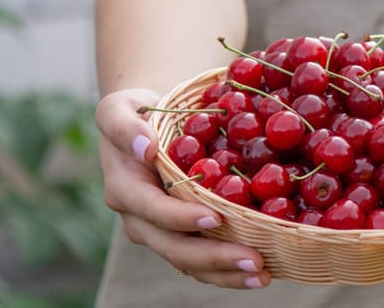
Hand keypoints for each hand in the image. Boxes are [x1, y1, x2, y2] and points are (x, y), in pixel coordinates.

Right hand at [95, 89, 270, 288]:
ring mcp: (161, 234)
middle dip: (214, 258)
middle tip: (255, 259)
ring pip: (191, 264)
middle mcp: (140, 220)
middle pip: (175, 248)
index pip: (153, 210)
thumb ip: (124, 126)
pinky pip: (203, 263)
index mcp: (125, 190)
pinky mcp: (182, 238)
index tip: (215, 217)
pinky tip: (262, 273)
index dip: (181, 217)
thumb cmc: (135, 113)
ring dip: (227, 274)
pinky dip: (230, 271)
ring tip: (264, 275)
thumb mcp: (119, 107)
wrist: (142, 130)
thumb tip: (146, 147)